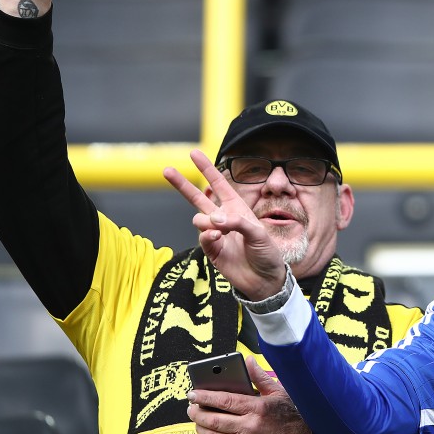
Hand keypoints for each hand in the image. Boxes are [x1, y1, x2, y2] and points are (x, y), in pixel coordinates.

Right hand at [164, 149, 286, 299]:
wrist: (265, 280)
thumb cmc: (267, 253)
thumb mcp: (259, 233)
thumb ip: (237, 222)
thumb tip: (214, 220)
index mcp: (237, 208)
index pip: (219, 184)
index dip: (207, 169)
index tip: (194, 153)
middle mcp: (224, 218)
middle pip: (198, 198)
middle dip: (182, 185)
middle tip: (166, 170)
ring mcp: (215, 234)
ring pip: (198, 219)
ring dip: (206, 221)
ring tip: (220, 229)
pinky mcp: (211, 250)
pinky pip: (202, 237)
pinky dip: (208, 235)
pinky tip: (218, 237)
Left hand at [187, 357, 311, 433]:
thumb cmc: (293, 418)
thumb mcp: (279, 393)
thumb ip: (260, 377)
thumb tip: (247, 361)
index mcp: (257, 408)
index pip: (224, 400)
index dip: (205, 396)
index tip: (193, 394)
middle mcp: (248, 426)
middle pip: (214, 419)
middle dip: (197, 412)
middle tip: (191, 407)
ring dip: (200, 427)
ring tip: (196, 419)